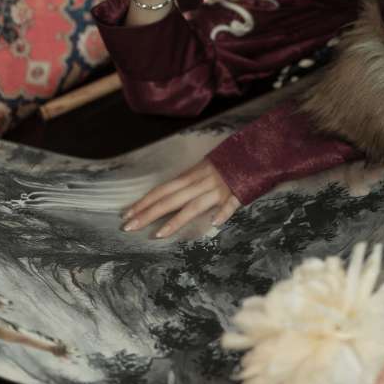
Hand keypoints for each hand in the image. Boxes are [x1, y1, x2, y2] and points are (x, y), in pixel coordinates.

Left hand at [121, 158, 239, 237]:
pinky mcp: (238, 193)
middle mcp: (202, 181)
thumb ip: (192, 180)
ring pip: (194, 205)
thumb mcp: (207, 166)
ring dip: (176, 220)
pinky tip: (214, 223)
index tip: (127, 214)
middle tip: (128, 227)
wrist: (256, 148)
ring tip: (158, 234)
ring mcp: (219, 188)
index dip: (144, 202)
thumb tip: (172, 193)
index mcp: (193, 174)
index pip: (163, 189)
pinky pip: (230, 204)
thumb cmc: (230, 159)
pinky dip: (223, 212)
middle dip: (148, 213)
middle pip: (171, 199)